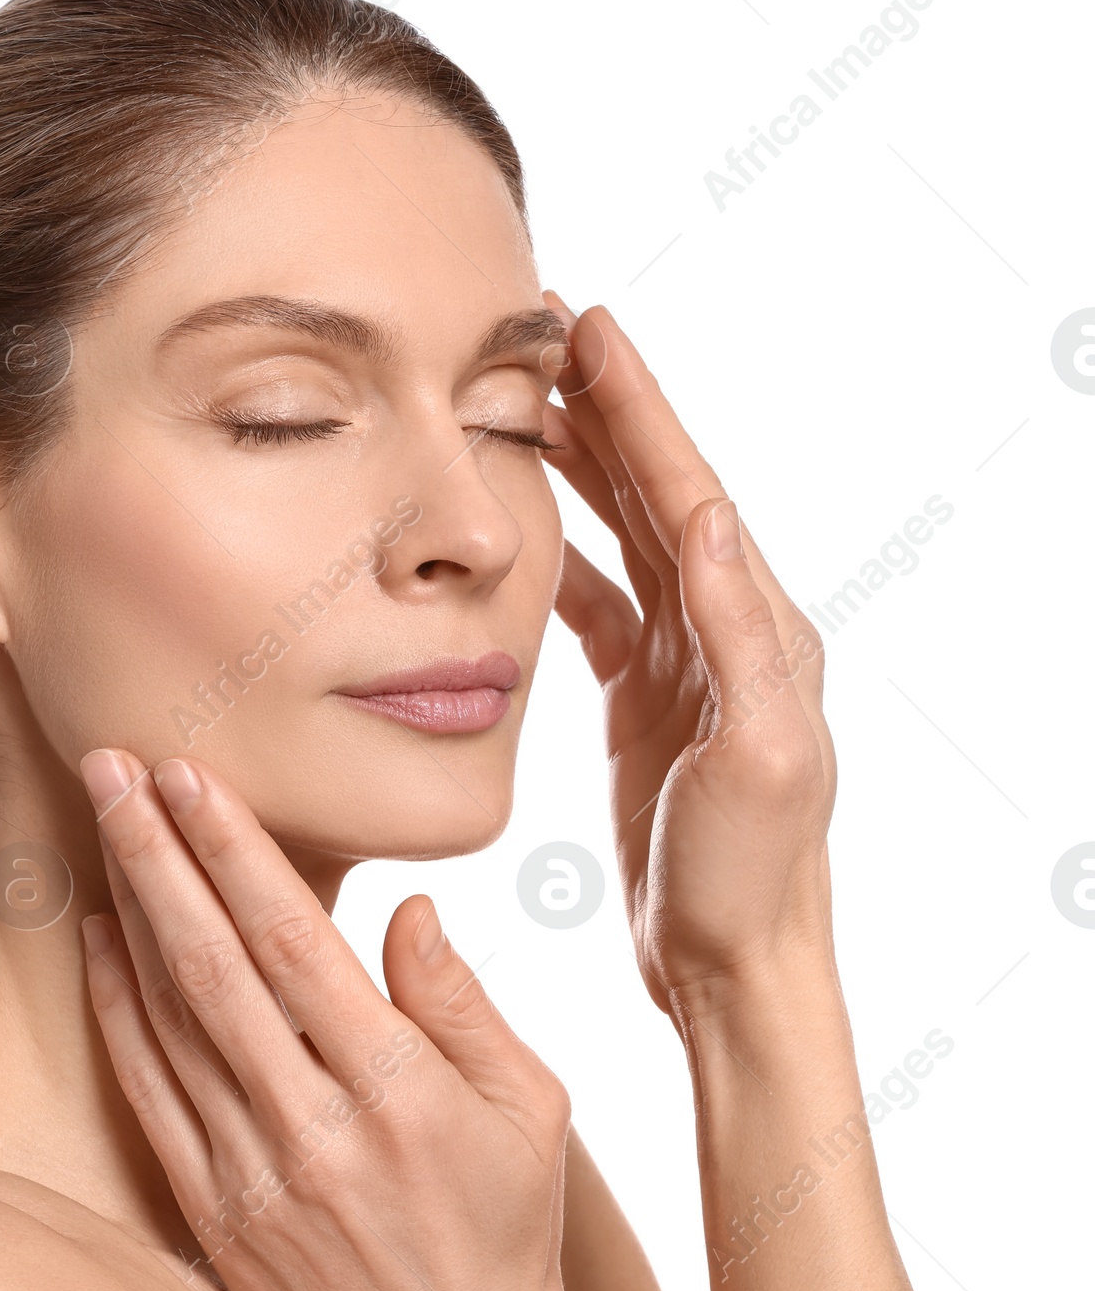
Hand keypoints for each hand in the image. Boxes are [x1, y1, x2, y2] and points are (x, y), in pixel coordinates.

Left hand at [76, 748, 628, 1290]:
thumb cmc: (505, 1232)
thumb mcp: (531, 1110)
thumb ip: (461, 1003)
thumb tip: (406, 908)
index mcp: (398, 1088)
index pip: (294, 940)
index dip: (234, 848)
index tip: (190, 774)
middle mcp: (311, 1125)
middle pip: (212, 962)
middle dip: (157, 851)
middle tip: (112, 765)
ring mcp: (250, 1172)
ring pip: (170, 1016)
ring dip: (129, 909)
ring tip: (102, 822)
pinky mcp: (213, 1210)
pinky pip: (148, 1092)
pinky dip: (117, 1010)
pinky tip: (98, 941)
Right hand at [540, 296, 837, 1016]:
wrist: (734, 960)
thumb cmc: (751, 874)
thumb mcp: (763, 757)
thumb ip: (741, 639)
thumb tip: (713, 518)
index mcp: (758, 627)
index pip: (688, 492)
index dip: (640, 407)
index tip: (591, 329)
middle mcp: (726, 626)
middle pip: (655, 491)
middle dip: (605, 409)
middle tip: (548, 334)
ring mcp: (683, 657)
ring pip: (624, 534)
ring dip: (581, 465)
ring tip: (530, 406)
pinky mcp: (645, 692)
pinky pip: (599, 598)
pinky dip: (563, 552)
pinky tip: (527, 529)